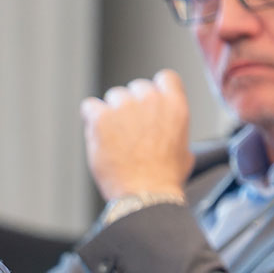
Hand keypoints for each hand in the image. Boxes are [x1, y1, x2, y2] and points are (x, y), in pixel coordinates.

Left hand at [83, 69, 192, 202]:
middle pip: (136, 87)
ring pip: (113, 96)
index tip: (149, 105)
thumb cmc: (164, 179)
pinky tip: (98, 135)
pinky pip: (89, 106)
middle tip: (131, 130)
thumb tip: (170, 134)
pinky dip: (91, 119)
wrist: (145, 194)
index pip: (165, 77)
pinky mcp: (101, 118)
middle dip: (133, 106)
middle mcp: (150, 100)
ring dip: (112, 113)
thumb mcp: (184, 152)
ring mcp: (124, 107)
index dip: (156, 90)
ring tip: (115, 139)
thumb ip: (176, 132)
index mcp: (175, 105)